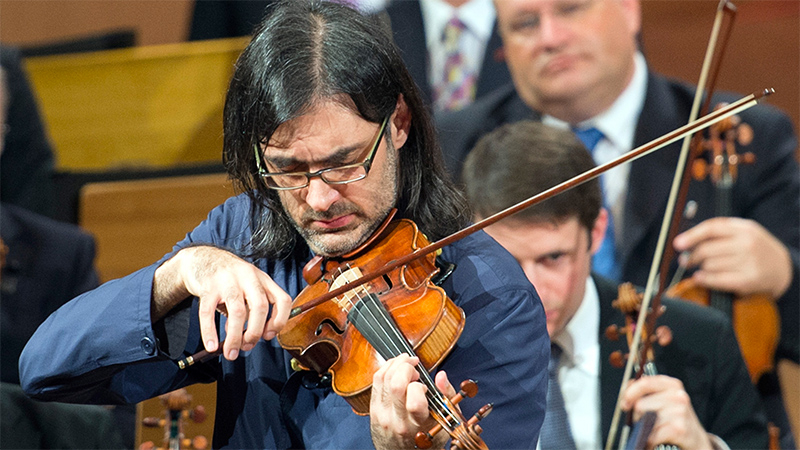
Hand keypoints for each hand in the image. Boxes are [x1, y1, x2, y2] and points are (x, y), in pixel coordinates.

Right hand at [153, 245, 290, 359]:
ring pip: (237, 311)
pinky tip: (211, 345)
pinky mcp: (208, 286)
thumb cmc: (229, 280)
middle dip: (255, 332)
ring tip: (230, 353)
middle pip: (260, 307)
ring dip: (235, 337)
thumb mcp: (248, 287)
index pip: (282, 300)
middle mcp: (249, 277)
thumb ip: (251, 310)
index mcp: (263, 279)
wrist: (203, 258)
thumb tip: (247, 340)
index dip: (279, 321)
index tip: (268, 336)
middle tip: (247, 347)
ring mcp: (228, 280)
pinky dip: (209, 331)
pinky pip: (208, 312)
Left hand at [369, 354, 454, 449]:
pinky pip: (376, 380)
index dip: (420, 387)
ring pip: (383, 378)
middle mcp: (396, 420)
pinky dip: (387, 368)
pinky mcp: (373, 409)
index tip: (424, 387)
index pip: (414, 402)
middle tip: (415, 370)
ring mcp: (381, 414)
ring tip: (407, 363)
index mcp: (416, 426)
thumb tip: (441, 376)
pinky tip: (396, 367)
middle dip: (407, 368)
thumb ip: (446, 397)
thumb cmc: (425, 440)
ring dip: (397, 363)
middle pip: (395, 384)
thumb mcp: (442, 423)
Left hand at [621, 375, 711, 448]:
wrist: (695, 438)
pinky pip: (652, 435)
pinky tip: (657, 438)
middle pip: (640, 404)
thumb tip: (626, 389)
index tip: (625, 403)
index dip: (629, 393)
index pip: (644, 383)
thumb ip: (644, 391)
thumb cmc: (674, 417)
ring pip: (645, 420)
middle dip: (637, 416)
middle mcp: (678, 396)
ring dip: (645, 428)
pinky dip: (650, 440)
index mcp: (672, 384)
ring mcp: (680, 412)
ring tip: (654, 429)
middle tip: (645, 421)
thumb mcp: (662, 398)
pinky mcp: (679, 429)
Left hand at [673, 217, 791, 298]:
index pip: (712, 228)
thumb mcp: (744, 233)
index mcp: (744, 228)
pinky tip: (701, 278)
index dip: (691, 236)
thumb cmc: (755, 250)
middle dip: (692, 256)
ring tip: (705, 268)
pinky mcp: (748, 280)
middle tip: (686, 261)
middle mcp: (747, 244)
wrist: (783, 269)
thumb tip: (684, 242)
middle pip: (706, 250)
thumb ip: (719, 233)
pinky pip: (716, 280)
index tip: (677, 244)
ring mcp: (749, 262)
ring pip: (709, 265)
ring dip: (702, 268)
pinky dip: (704, 279)